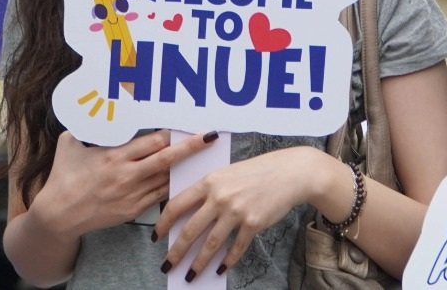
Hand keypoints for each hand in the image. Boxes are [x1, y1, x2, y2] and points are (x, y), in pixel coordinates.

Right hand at [29, 130, 218, 238]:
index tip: (186, 126)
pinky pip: (159, 196)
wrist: (58, 215)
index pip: (153, 142)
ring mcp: (131, 195)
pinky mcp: (133, 210)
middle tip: (210, 137)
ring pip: (167, 178)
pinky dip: (171, 186)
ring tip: (202, 157)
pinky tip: (181, 177)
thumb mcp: (69, 144)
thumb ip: (87, 127)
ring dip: (183, 168)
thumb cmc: (63, 177)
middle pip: (167, 159)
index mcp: (114, 157)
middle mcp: (126, 176)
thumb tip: (94, 108)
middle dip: (191, 148)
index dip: (172, 134)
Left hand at [156, 146, 325, 277]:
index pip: (176, 205)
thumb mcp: (228, 172)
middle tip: (167, 265)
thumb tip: (189, 215)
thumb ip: (208, 190)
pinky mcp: (253, 223)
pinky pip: (236, 247)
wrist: (290, 172)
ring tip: (190, 275)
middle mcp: (220, 197)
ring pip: (211, 244)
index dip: (163, 224)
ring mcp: (237, 211)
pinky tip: (220, 268)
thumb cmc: (258, 171)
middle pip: (190, 230)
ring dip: (198, 263)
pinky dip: (227, 260)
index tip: (156, 236)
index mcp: (209, 182)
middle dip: (176, 252)